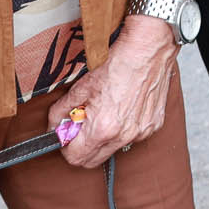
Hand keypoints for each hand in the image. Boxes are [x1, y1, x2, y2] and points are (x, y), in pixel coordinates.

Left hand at [57, 16, 176, 167]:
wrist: (149, 48)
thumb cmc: (117, 62)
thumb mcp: (81, 86)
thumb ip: (61, 111)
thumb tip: (54, 126)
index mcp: (102, 128)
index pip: (75, 158)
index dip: (66, 146)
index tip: (68, 133)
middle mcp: (123, 136)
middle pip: (93, 161)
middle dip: (83, 147)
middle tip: (83, 124)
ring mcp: (141, 132)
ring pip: (113, 149)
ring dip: (104, 137)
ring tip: (105, 111)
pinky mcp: (154, 125)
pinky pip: (132, 137)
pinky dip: (123, 128)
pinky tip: (124, 106)